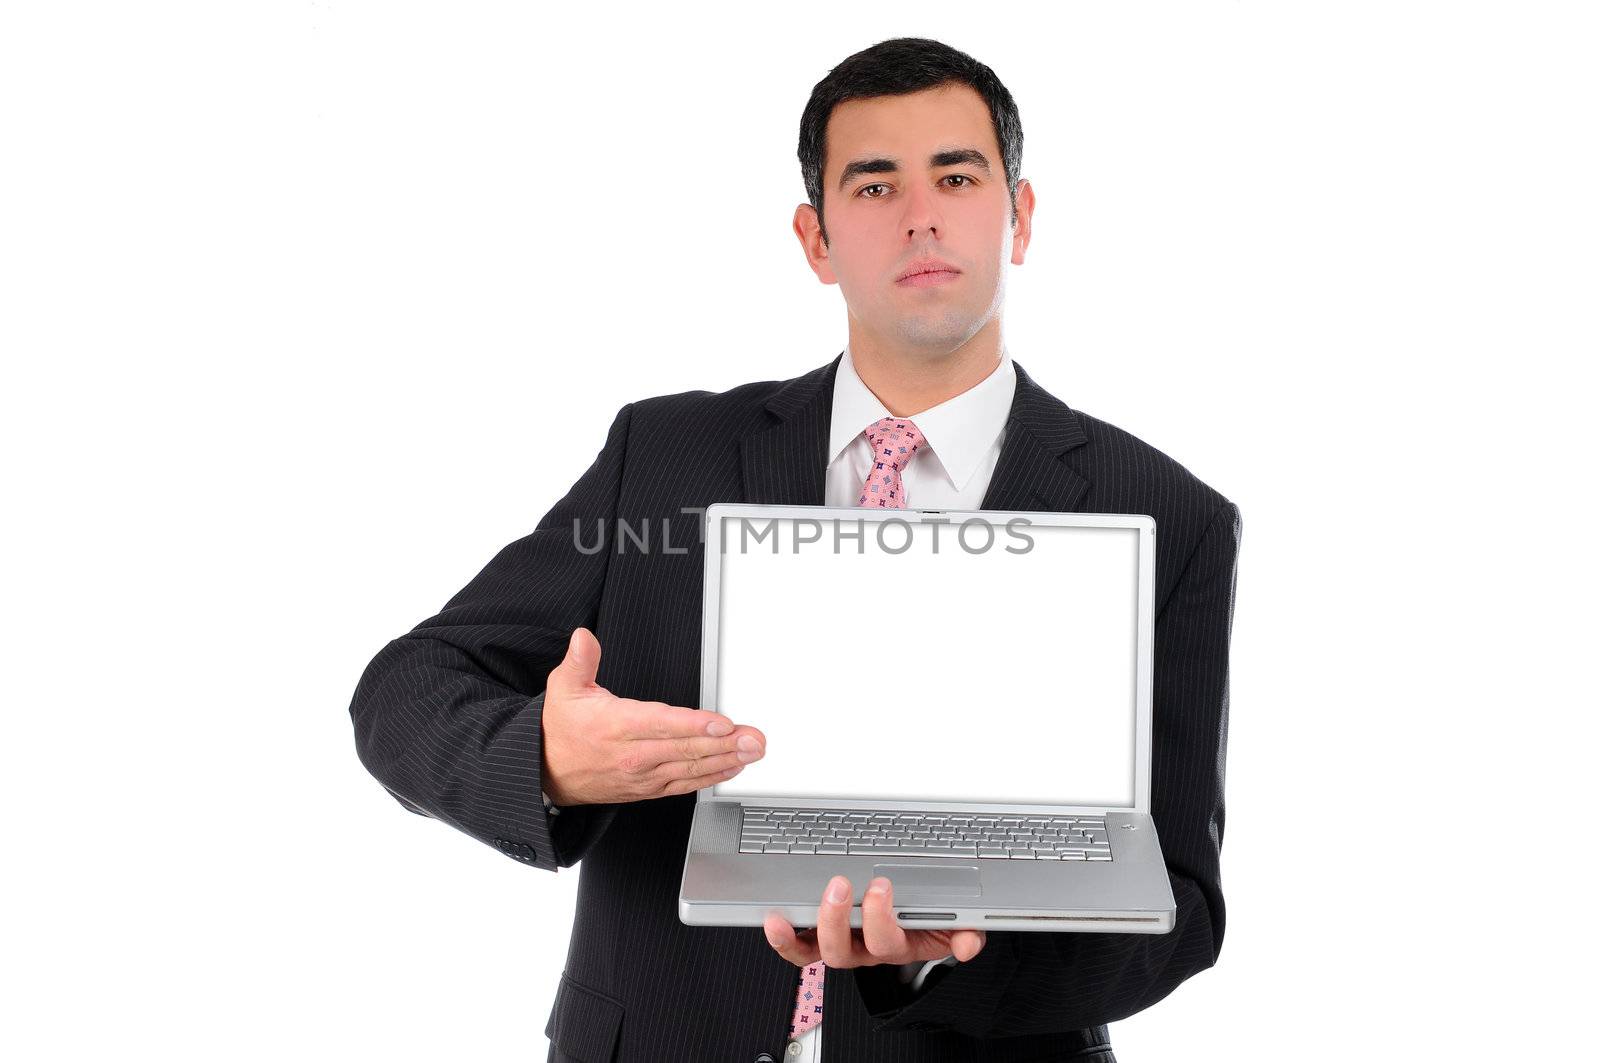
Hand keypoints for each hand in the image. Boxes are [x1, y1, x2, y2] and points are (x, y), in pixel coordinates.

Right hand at [541, 627, 765, 804]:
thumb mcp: (563, 688)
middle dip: (725, 743)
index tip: (723, 723)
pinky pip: (684, 784)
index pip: (662, 724)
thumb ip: (579, 661)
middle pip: (685, 748)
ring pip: (690, 768)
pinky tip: (731, 767)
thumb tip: (583, 638)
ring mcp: (643, 774)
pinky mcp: (649, 787)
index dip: (695, 725)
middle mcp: (633, 754)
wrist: (547, 774)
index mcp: (616, 726)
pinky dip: (710, 776)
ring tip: (752, 752)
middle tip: (754, 739)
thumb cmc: (561, 730)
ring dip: (725, 760)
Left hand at [763, 875, 985, 968]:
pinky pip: (800, 948)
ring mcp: (843, 944)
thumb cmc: (934, 921)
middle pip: (845, 950)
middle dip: (839, 917)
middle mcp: (866, 950)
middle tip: (840, 884)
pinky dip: (785, 938)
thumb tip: (969, 942)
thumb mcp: (956, 926)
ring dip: (808, 926)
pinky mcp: (821, 937)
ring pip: (820, 950)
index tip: (881, 886)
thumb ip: (966, 932)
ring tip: (798, 902)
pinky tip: (774, 919)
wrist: (922, 927)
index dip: (880, 919)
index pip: (887, 942)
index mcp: (897, 945)